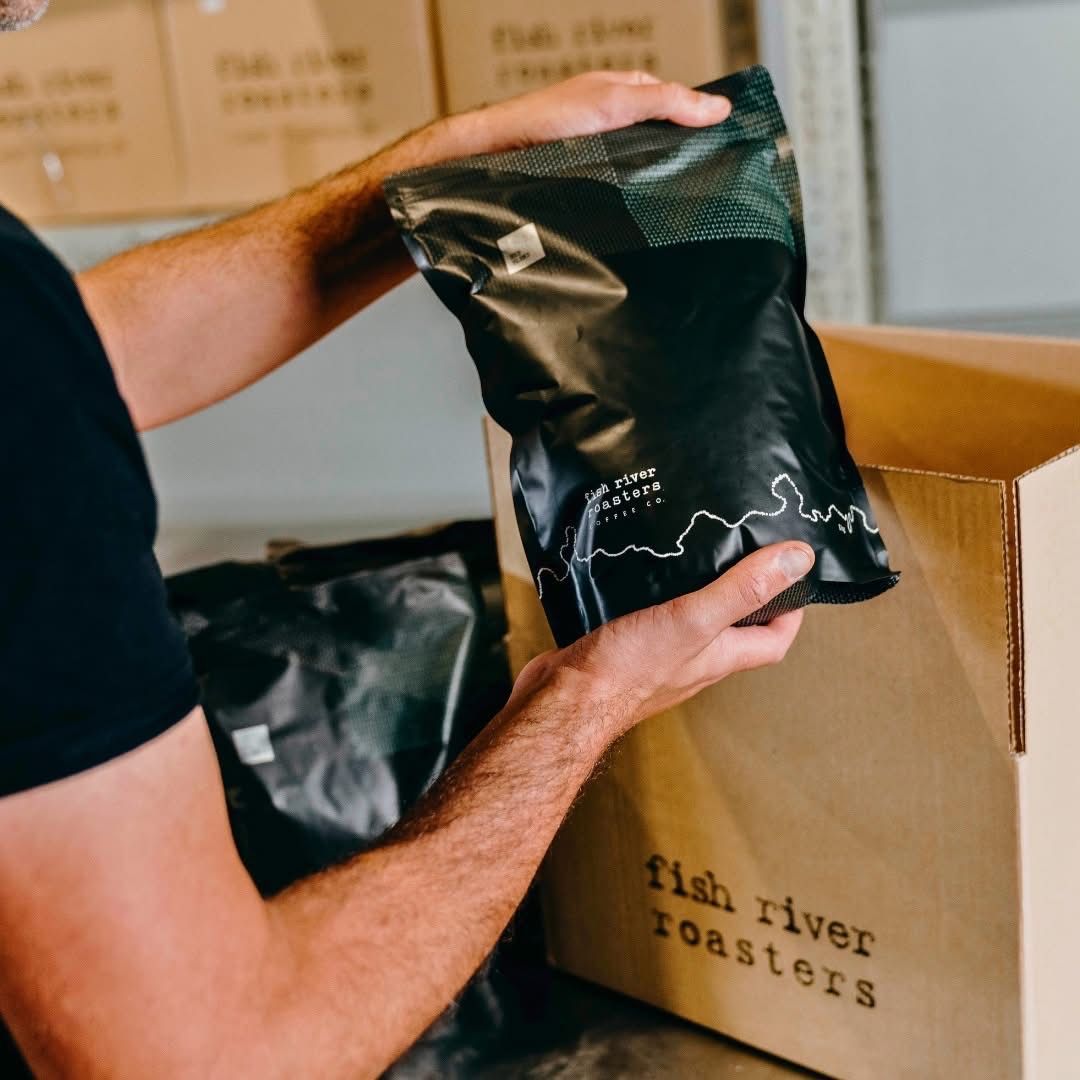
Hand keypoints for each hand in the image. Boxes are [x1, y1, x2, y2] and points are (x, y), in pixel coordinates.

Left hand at [385, 71, 731, 173]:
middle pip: (664, 144)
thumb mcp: (617, 102)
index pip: (678, 108)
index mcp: (626, 96)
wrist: (499, 155)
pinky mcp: (588, 185)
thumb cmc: (548, 121)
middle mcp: (616, 127)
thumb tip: (718, 109)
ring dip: (656, 189)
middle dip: (683, 163)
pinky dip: (634, 204)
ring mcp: (602, 157)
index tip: (731, 150)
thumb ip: (667, 102)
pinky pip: (621, 195)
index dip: (703, 127)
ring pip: (643, 174)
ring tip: (680, 207)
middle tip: (710, 187)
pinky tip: (643, 218)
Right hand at [512, 541, 813, 749]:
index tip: (793, 576)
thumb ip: (742, 590)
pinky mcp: (620, 649)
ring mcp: (655, 658)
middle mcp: (692, 661)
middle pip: (732, 630)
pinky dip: (650, 594)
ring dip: (695, 591)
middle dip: (743, 594)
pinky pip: (645, 618)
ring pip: (687, 623)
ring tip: (693, 550)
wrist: (563, 701)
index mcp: (718, 658)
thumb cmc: (628, 670)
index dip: (790, 610)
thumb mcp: (695, 620)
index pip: (772, 640)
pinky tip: (638, 572)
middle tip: (742, 551)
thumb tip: (798, 559)